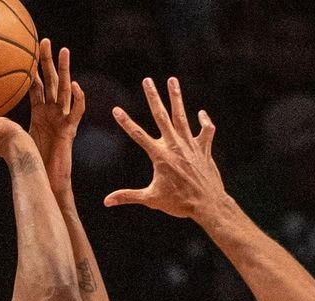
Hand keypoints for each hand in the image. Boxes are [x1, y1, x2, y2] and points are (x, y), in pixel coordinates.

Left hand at [28, 39, 84, 193]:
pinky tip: (77, 86)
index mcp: (40, 114)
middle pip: (51, 82)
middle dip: (48, 62)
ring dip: (66, 71)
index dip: (32, 70)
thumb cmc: (33, 164)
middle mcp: (52, 114)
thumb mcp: (16, 139)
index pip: (36, 87)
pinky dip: (78, 100)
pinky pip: (76, 113)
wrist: (48, 181)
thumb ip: (3, 127)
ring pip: (65, 91)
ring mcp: (62, 120)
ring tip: (65, 52)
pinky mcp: (70, 131)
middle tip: (45, 41)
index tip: (27, 52)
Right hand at [104, 77, 225, 220]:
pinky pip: (206, 130)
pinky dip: (204, 121)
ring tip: (172, 80)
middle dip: (153, 97)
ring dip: (176, 97)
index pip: (138, 135)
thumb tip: (107, 202)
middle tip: (147, 80)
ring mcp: (191, 145)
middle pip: (161, 116)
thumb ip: (128, 196)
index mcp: (160, 156)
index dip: (125, 122)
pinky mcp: (204, 148)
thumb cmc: (179, 203)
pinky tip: (201, 113)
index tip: (116, 109)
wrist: (207, 205)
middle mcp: (175, 145)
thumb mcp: (151, 199)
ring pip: (182, 115)